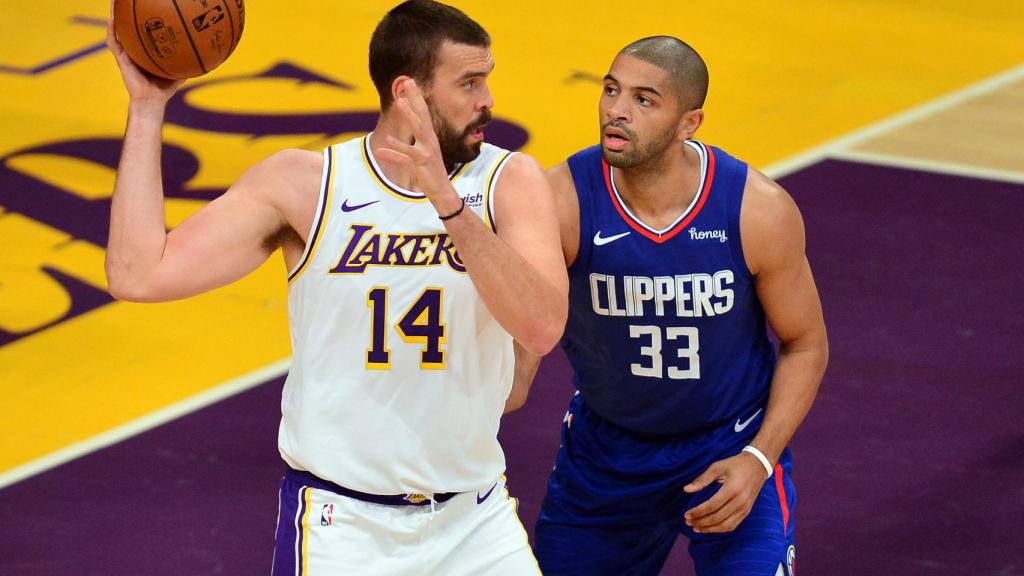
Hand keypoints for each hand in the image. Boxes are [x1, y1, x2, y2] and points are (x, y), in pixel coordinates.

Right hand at [107, 1, 183, 102]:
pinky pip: (113, 42)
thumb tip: (207, 50)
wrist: (152, 100)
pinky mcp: (120, 58)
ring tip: (115, 0)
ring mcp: (126, 51)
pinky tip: (112, 19)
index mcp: (147, 48)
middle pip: (130, 23)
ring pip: (118, 28)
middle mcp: (135, 47)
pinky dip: (111, 31)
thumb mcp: (181, 70)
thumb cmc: (165, 88)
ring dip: (115, 14)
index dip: (146, 15)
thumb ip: (190, 60)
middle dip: (129, 10)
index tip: (150, 3)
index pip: (146, 27)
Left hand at [374, 79, 461, 213]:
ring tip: (399, 102)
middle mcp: (430, 141)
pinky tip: (384, 144)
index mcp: (429, 137)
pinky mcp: (421, 164)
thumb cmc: (429, 172)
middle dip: (414, 98)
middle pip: (421, 115)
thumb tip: (386, 139)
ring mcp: (427, 151)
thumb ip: (401, 146)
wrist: (442, 191)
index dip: (416, 97)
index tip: (410, 82)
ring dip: (409, 115)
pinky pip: (406, 156)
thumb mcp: (417, 155)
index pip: (422, 113)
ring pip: (417, 130)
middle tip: (407, 82)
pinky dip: (395, 151)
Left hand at [682, 451, 769, 532]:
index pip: (712, 506)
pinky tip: (709, 527)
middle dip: (700, 522)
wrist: (758, 465)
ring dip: (709, 529)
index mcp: (732, 489)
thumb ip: (702, 479)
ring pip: (725, 526)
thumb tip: (686, 489)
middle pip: (717, 518)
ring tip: (696, 528)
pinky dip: (719, 529)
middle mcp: (740, 501)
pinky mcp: (747, 512)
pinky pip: (733, 525)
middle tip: (688, 521)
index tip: (686, 514)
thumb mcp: (717, 467)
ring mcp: (745, 508)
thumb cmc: (735, 465)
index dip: (698, 512)